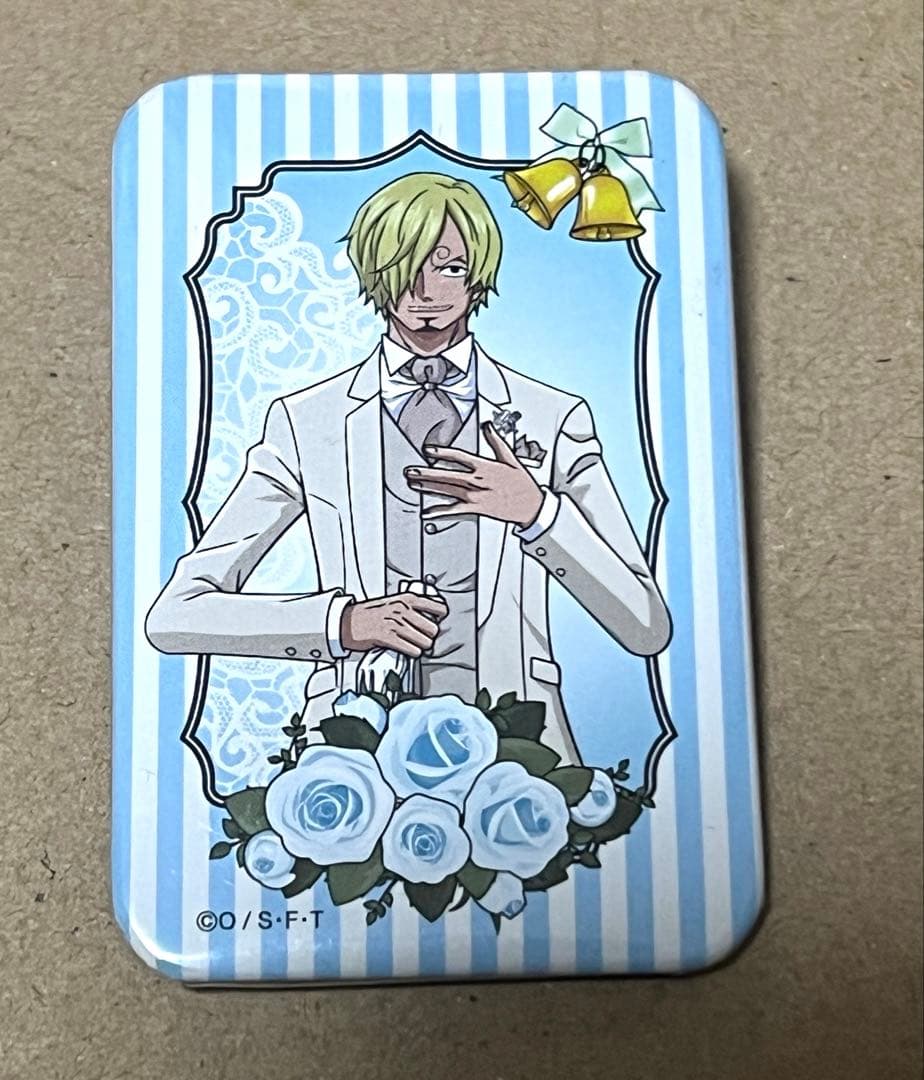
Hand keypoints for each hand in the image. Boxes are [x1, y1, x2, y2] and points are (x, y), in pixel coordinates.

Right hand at [340, 593, 448, 657]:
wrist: (346, 622)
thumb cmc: (369, 614)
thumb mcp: (393, 602)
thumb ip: (412, 608)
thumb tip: (432, 617)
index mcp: (406, 599)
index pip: (438, 607)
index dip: (440, 617)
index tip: (438, 621)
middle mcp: (403, 610)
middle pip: (433, 629)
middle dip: (429, 636)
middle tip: (422, 637)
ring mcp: (395, 623)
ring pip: (425, 642)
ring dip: (421, 646)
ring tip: (414, 644)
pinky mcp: (388, 638)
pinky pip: (412, 650)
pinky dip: (413, 652)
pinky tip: (408, 649)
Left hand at [404, 422, 543, 526]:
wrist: (531, 506)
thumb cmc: (522, 483)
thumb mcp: (511, 458)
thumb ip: (496, 441)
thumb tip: (488, 426)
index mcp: (485, 466)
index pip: (459, 457)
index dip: (442, 453)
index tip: (428, 450)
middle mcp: (478, 481)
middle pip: (447, 475)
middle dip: (426, 473)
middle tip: (410, 471)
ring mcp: (476, 496)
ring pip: (447, 490)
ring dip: (429, 487)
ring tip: (414, 484)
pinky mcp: (476, 509)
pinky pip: (454, 510)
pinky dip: (440, 512)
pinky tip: (427, 512)